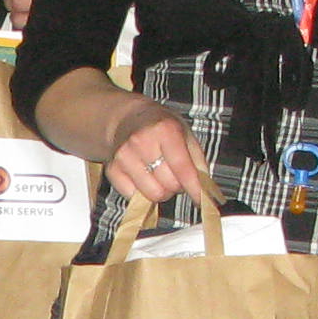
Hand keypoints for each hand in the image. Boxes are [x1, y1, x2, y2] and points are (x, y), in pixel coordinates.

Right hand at [96, 100, 211, 216]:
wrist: (125, 118)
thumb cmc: (159, 127)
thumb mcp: (184, 133)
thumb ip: (197, 161)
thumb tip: (205, 189)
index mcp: (165, 130)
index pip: (183, 168)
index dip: (194, 188)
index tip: (202, 200)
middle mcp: (142, 141)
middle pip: (168, 185)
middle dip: (176, 186)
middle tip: (174, 175)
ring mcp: (124, 156)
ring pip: (152, 194)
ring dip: (160, 191)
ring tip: (159, 177)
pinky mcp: (112, 169)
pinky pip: (133, 196)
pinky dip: (142, 192)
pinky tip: (144, 178)